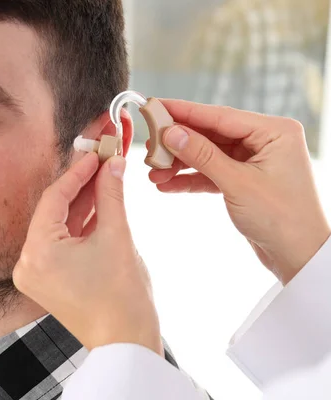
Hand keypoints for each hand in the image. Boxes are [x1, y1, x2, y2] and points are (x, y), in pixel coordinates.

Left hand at [13, 153, 162, 354]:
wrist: (126, 344)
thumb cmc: (123, 298)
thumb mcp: (116, 237)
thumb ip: (111, 195)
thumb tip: (113, 164)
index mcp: (37, 252)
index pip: (55, 198)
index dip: (78, 171)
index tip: (96, 152)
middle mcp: (27, 263)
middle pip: (55, 211)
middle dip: (82, 186)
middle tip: (102, 160)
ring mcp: (35, 274)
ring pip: (59, 227)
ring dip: (83, 204)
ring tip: (105, 177)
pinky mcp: (47, 280)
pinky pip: (61, 244)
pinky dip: (79, 226)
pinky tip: (99, 203)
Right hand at [149, 100, 330, 284]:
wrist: (299, 257)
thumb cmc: (282, 219)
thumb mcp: (237, 183)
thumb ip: (202, 155)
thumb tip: (172, 133)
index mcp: (274, 132)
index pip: (220, 116)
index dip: (184, 112)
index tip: (156, 106)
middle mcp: (264, 142)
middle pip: (210, 134)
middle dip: (178, 143)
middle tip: (149, 145)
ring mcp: (253, 161)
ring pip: (207, 155)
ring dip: (180, 164)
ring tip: (153, 172)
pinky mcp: (243, 180)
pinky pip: (211, 173)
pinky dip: (190, 179)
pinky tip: (166, 185)